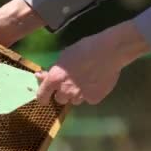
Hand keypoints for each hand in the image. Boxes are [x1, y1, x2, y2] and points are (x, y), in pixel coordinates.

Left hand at [35, 20, 150, 105]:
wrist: (109, 52)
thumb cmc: (84, 49)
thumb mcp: (63, 56)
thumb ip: (52, 70)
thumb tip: (42, 76)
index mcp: (55, 79)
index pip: (42, 97)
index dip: (43, 97)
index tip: (46, 96)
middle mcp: (65, 91)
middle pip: (60, 100)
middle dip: (63, 93)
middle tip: (70, 83)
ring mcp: (80, 97)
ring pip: (74, 101)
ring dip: (76, 94)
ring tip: (85, 81)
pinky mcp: (94, 99)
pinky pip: (88, 99)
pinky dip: (90, 94)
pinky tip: (95, 83)